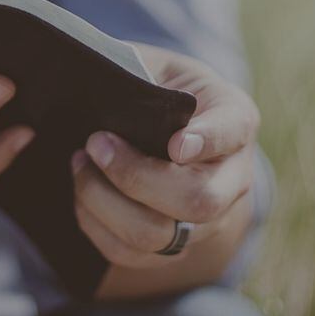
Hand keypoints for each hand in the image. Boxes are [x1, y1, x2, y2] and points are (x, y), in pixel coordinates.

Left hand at [71, 43, 259, 275]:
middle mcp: (231, 176)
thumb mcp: (154, 62)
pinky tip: (80, 188)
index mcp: (234, 117)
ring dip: (106, 202)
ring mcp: (206, 219)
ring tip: (79, 162)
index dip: (209, 140)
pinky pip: (131, 253)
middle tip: (95, 142)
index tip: (175, 144)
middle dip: (136, 176)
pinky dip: (94, 224)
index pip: (233, 130)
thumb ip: (138, 71)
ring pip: (161, 236)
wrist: (164, 120)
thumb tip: (101, 81)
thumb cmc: (154, 82)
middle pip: (198, 201)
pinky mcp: (171, 245)